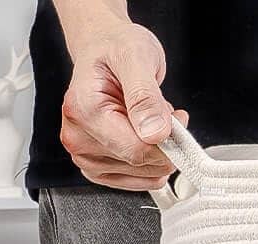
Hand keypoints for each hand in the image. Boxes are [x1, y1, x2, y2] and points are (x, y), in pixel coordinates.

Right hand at [57, 13, 184, 189]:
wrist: (102, 49)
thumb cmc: (114, 48)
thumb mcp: (135, 55)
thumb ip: (145, 96)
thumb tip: (155, 133)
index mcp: (83, 110)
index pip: (136, 149)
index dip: (167, 140)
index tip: (179, 119)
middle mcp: (78, 138)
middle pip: (140, 164)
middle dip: (165, 143)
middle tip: (166, 113)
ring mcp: (86, 157)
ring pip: (143, 176)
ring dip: (159, 152)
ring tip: (150, 119)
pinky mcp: (98, 169)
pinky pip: (139, 181)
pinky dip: (152, 162)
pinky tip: (146, 136)